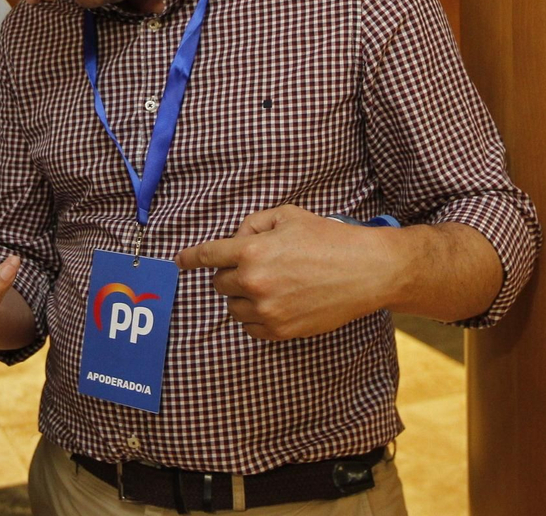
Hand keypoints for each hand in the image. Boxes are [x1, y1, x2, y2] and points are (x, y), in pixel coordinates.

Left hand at [176, 206, 397, 341]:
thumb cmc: (328, 238)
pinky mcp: (281, 330)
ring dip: (242, 297)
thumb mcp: (288, 216)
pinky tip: (274, 303)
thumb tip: (236, 239)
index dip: (190, 258)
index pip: (208, 255)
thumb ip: (254, 224)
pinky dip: (255, 317)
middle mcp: (254, 282)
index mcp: (252, 250)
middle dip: (230, 274)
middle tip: (256, 266)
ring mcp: (267, 310)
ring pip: (233, 308)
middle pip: (219, 283)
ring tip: (270, 285)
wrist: (365, 271)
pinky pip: (250, 328)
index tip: (180, 261)